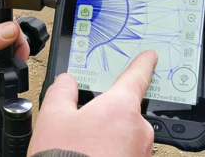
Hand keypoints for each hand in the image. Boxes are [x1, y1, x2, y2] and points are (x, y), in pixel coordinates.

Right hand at [29, 50, 158, 156]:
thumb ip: (62, 92)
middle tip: (84, 129)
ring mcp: (141, 153)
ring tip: (84, 150)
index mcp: (122, 108)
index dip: (143, 63)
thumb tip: (68, 81)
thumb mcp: (53, 118)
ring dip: (111, 140)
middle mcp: (139, 130)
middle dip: (109, 117)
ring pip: (126, 137)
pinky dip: (112, 155)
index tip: (151, 57)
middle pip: (127, 112)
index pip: (138, 76)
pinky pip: (126, 155)